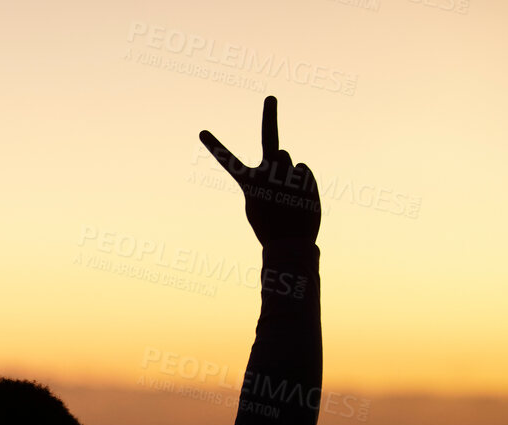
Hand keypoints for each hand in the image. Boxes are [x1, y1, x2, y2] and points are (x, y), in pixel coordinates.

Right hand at [199, 96, 319, 247]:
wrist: (291, 243)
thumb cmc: (270, 228)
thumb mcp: (258, 207)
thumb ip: (265, 180)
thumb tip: (285, 156)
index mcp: (248, 183)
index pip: (228, 161)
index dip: (215, 146)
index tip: (202, 132)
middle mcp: (266, 172)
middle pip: (270, 139)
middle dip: (269, 115)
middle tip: (271, 98)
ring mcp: (286, 172)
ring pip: (288, 160)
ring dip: (288, 172)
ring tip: (289, 195)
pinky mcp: (304, 174)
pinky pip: (303, 170)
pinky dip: (303, 181)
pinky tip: (300, 197)